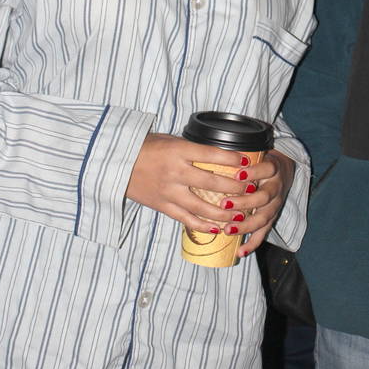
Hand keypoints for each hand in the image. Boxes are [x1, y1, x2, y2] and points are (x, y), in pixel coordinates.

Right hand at [126, 133, 247, 230]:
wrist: (116, 163)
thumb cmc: (145, 147)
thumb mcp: (170, 140)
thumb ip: (192, 148)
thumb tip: (218, 155)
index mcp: (178, 150)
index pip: (212, 154)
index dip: (233, 159)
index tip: (248, 162)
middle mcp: (175, 172)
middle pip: (212, 182)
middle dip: (236, 187)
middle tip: (252, 189)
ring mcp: (169, 191)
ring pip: (202, 206)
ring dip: (225, 212)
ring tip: (241, 214)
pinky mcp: (163, 206)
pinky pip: (187, 219)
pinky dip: (204, 225)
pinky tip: (218, 228)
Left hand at [214, 149, 295, 257]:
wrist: (283, 170)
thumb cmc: (260, 160)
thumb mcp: (256, 152)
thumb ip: (238, 153)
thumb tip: (207, 147)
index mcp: (272, 168)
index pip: (267, 169)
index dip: (254, 172)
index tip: (237, 174)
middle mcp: (276, 187)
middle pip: (264, 197)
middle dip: (244, 202)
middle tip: (224, 204)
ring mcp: (275, 205)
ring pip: (264, 217)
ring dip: (245, 225)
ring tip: (228, 230)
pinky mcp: (272, 218)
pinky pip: (264, 233)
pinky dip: (252, 243)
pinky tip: (240, 251)